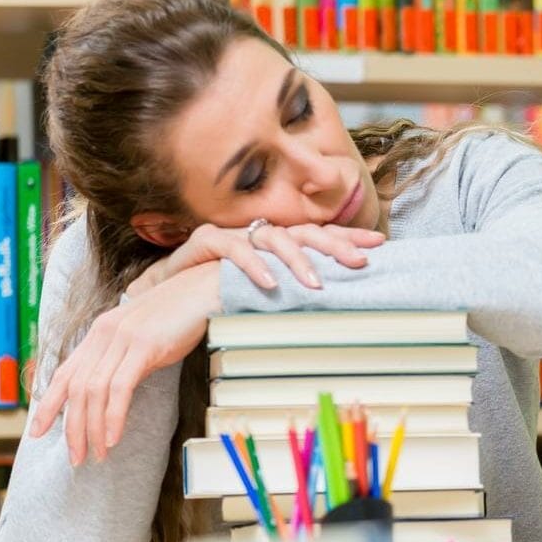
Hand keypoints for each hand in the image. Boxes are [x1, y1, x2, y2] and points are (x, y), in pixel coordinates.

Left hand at [30, 263, 222, 464]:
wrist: (207, 288)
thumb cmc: (182, 314)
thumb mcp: (145, 336)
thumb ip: (126, 357)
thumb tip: (118, 389)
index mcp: (100, 331)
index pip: (65, 372)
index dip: (49, 404)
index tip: (39, 431)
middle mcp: (104, 333)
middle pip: (76, 388)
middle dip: (72, 428)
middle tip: (76, 458)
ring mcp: (123, 338)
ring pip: (94, 391)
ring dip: (91, 429)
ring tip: (95, 455)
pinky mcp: (144, 345)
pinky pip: (120, 387)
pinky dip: (114, 416)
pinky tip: (113, 437)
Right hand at [126, 222, 382, 295]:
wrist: (162, 303)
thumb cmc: (216, 304)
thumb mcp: (263, 301)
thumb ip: (295, 298)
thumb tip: (338, 310)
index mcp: (275, 245)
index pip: (316, 236)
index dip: (346, 238)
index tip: (379, 245)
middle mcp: (257, 234)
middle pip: (303, 231)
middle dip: (334, 244)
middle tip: (360, 261)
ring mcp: (233, 233)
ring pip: (273, 237)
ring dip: (297, 260)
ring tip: (316, 283)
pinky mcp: (205, 242)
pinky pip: (233, 248)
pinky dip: (253, 266)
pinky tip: (269, 284)